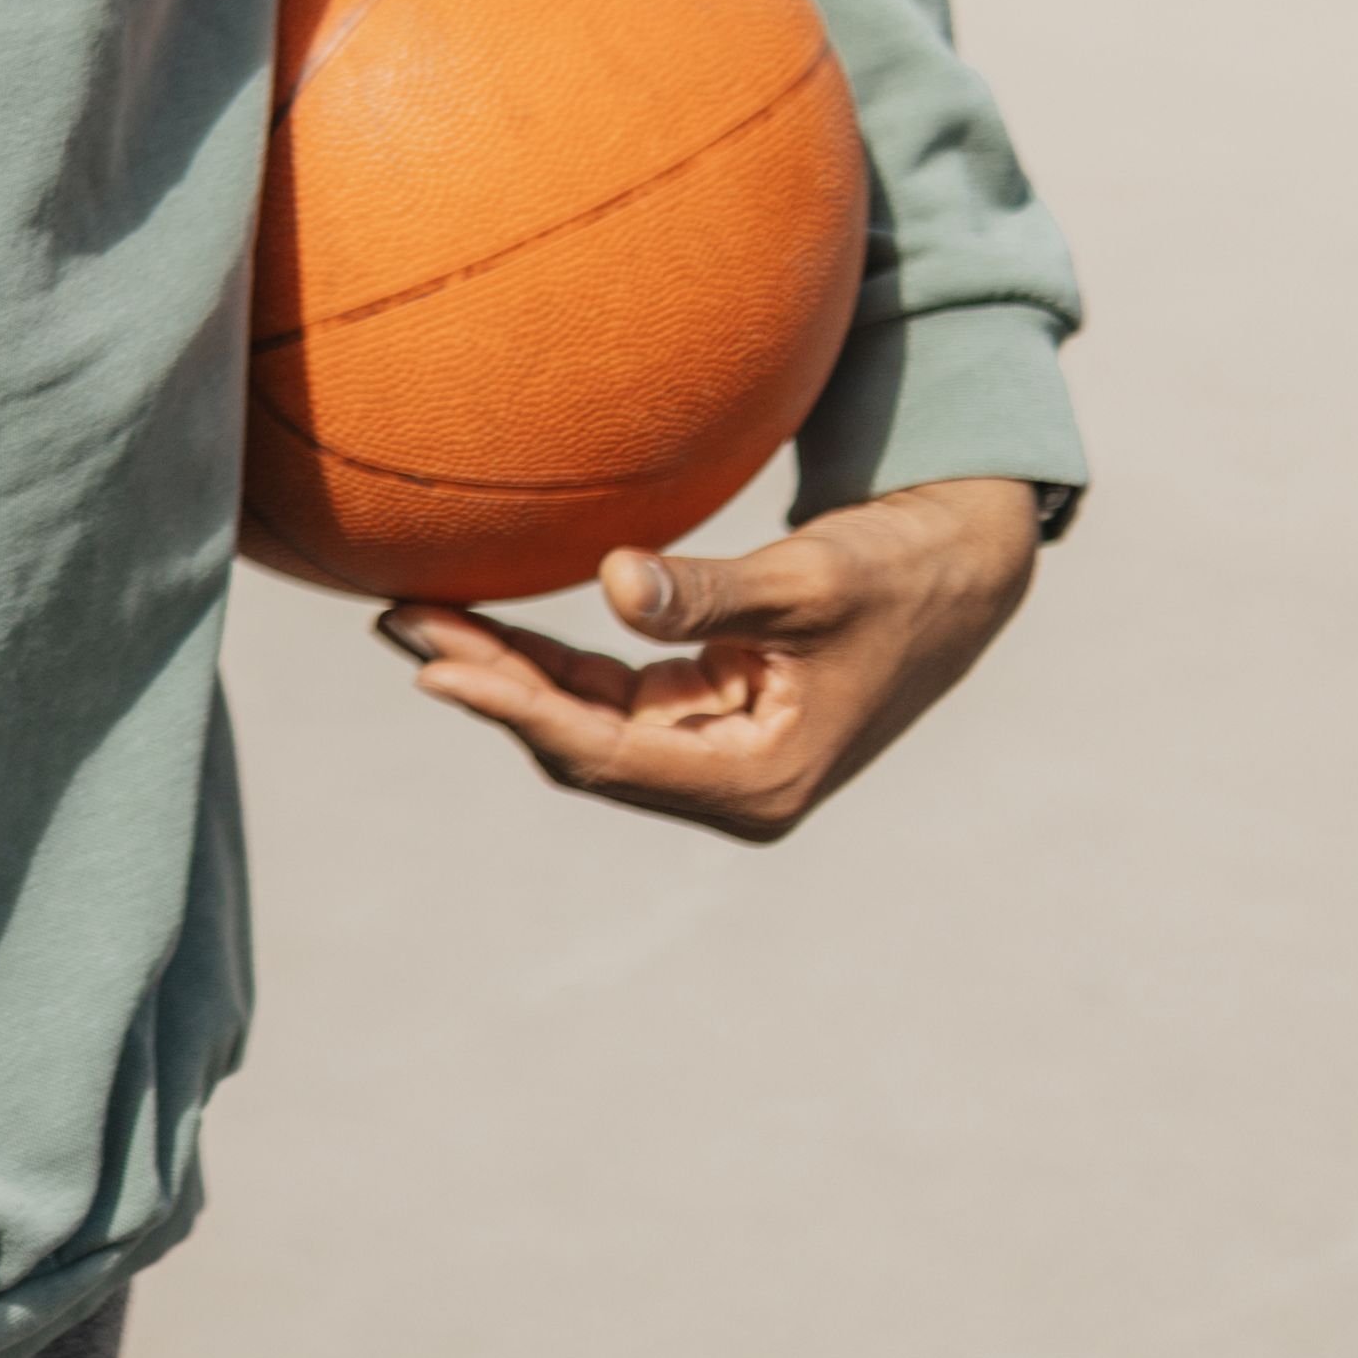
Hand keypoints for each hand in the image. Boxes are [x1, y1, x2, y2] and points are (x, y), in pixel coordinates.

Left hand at [377, 476, 1043, 843]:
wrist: (959, 570)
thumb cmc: (897, 574)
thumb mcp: (808, 579)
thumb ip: (710, 592)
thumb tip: (613, 584)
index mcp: (760, 781)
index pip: (605, 751)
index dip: (514, 708)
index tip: (432, 666)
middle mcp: (731, 787)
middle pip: (578, 742)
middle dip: (489, 683)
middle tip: (398, 619)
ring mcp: (715, 757)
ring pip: (582, 721)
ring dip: (505, 670)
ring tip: (414, 612)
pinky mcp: (706, 720)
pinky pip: (605, 696)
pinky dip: (547, 661)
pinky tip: (480, 622)